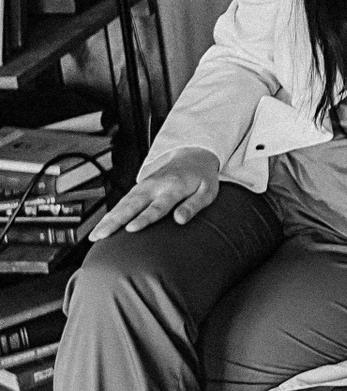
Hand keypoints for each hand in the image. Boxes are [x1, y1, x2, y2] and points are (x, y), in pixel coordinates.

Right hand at [93, 148, 220, 239]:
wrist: (193, 155)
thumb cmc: (202, 177)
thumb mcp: (207, 191)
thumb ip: (194, 206)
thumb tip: (180, 220)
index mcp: (174, 188)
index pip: (157, 206)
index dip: (144, 218)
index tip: (131, 228)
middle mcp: (155, 186)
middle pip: (132, 205)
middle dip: (115, 221)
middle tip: (101, 235)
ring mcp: (144, 186)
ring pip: (122, 203)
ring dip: (107, 219)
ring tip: (95, 235)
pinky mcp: (139, 188)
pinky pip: (122, 202)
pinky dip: (110, 213)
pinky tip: (101, 226)